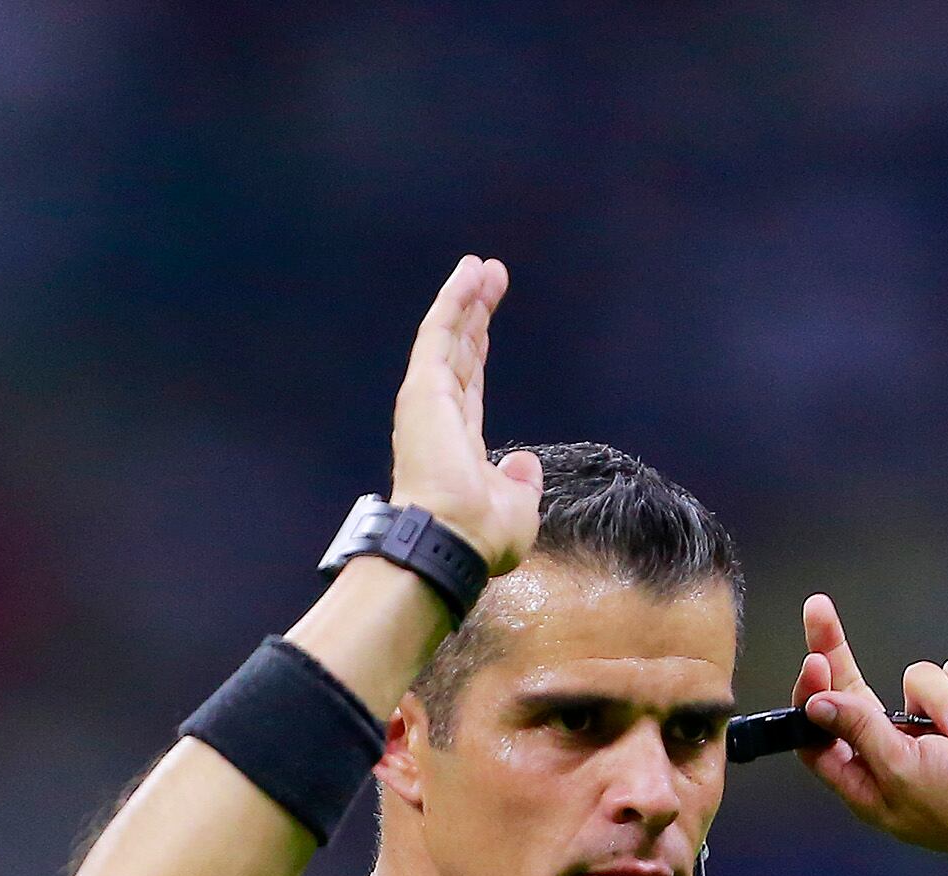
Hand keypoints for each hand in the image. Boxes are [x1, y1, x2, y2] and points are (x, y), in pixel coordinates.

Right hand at [388, 256, 541, 573]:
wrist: (452, 537)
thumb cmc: (480, 535)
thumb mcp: (518, 508)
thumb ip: (520, 483)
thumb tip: (524, 464)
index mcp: (457, 443)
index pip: (468, 385)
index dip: (477, 350)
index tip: (485, 323)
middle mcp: (439, 417)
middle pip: (458, 352)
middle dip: (473, 314)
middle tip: (488, 277)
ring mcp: (428, 400)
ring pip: (448, 336)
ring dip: (464, 298)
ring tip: (482, 265)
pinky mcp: (424, 387)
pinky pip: (439, 332)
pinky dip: (453, 300)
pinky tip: (468, 273)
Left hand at [787, 594, 947, 875]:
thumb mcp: (902, 771)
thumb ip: (859, 730)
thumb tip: (816, 703)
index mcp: (867, 780)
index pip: (820, 733)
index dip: (812, 695)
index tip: (815, 660)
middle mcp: (895, 753)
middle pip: (853, 693)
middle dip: (838, 651)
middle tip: (818, 609)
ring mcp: (933, 730)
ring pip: (918, 679)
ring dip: (944, 700)